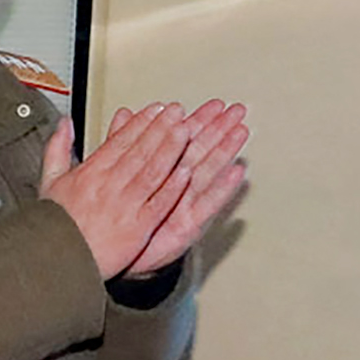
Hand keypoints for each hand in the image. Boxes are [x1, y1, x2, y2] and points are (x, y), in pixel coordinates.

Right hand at [40, 102, 198, 279]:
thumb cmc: (54, 226)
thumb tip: (64, 123)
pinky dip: (172, 188)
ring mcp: (125, 206)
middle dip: (161, 128)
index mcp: (91, 172)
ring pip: (152, 172)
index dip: (141, 122)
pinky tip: (186, 174)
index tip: (156, 109)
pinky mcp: (137, 228)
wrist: (55, 260)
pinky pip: (158, 204)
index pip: (120, 141)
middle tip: (177, 111)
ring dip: (171, 150)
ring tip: (186, 131)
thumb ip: (58, 148)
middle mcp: (109, 185)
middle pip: (140, 151)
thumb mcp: (49, 181)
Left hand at [117, 99, 247, 277]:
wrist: (120, 256)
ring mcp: (184, 205)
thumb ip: (122, 143)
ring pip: (207, 173)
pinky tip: (236, 173)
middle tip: (237, 111)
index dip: (198, 120)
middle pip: (200, 152)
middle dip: (219, 130)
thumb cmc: (126, 219)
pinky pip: (206, 206)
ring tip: (240, 133)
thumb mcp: (119, 175)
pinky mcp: (188, 227)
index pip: (181, 140)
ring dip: (225, 152)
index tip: (214, 104)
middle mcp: (176, 187)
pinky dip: (222, 189)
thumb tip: (125, 115)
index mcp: (161, 172)